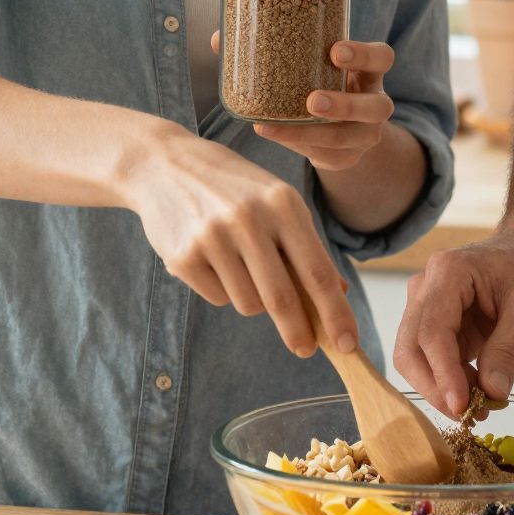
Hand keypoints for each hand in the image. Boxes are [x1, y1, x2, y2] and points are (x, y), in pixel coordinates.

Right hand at [117, 123, 356, 357]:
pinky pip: (217, 298)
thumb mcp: (277, 202)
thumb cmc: (233, 188)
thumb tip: (338, 293)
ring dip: (252, 299)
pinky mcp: (183, 257)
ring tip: (240, 264)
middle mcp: (248, 219)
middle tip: (305, 348)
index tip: (348, 343)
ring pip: (248, 303)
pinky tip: (212, 259)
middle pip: (282, 298)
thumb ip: (306, 246)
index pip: (317, 271)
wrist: (165, 166)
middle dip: (298, 331)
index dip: (335, 312)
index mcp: (283, 204)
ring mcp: (212, 238)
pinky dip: (222, 289)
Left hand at [211, 36, 396, 172]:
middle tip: (312, 101)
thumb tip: (219, 39)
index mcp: (368, 72)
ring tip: (275, 129)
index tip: (335, 51)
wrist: (338, 125)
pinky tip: (274, 137)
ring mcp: (365, 135)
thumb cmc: (317, 82)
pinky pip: (329, 157)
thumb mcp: (308, 65)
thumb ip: (272, 49)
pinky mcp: (348, 158)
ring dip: (315, 134)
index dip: (364, 55)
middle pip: (378, 106)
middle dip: (346, 104)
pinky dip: (299, 146)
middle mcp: (374, 103)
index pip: (382, 58)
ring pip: (352, 138)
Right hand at [393, 231, 513, 419]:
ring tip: (477, 406)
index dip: (443, 374)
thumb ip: (508, 351)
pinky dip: (447, 380)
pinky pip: (430, 358)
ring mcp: (427, 304)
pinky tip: (475, 392)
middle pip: (411, 347)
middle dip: (434, 386)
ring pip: (414, 356)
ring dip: (439, 387)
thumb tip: (492, 394)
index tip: (462, 406)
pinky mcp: (436, 323)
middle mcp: (426, 287)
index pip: (432, 332)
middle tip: (467, 415)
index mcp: (448, 273)